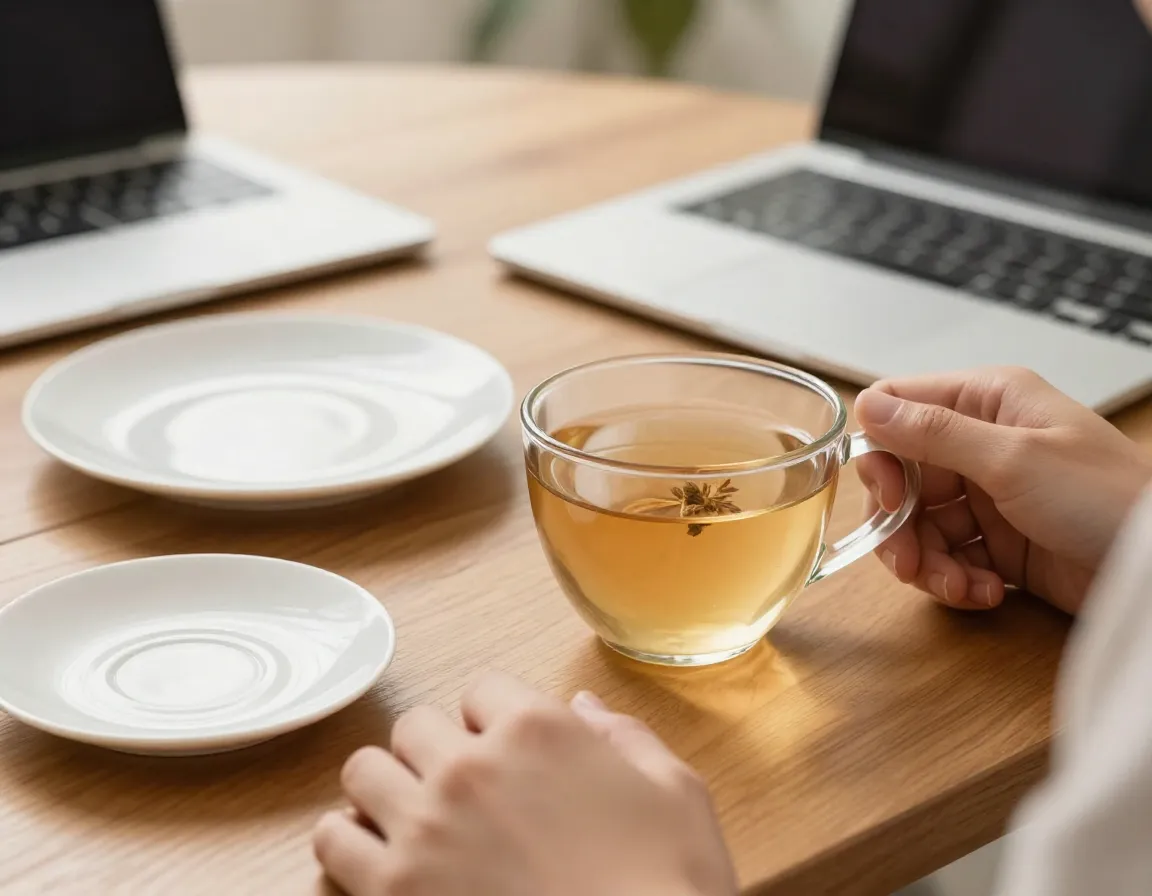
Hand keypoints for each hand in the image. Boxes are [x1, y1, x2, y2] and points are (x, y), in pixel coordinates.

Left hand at [313, 673, 736, 895]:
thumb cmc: (667, 886)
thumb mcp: (675, 792)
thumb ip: (624, 737)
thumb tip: (584, 708)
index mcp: (538, 728)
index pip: (482, 689)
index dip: (493, 721)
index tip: (504, 752)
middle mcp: (471, 765)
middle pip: (416, 725)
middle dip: (436, 751)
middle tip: (460, 789)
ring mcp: (426, 826)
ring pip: (364, 770)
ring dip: (387, 789)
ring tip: (414, 818)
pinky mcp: (394, 889)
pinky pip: (333, 840)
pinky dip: (348, 842)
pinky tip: (379, 858)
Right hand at [855, 367, 1151, 614]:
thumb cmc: (1109, 497)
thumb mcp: (1013, 460)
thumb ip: (933, 433)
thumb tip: (865, 406)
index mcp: (986, 401)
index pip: (897, 409)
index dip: (881, 454)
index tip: (891, 498)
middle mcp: (980, 443)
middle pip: (901, 478)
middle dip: (900, 525)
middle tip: (910, 563)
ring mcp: (989, 494)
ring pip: (919, 525)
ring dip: (927, 562)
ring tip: (957, 587)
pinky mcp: (999, 543)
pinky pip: (949, 557)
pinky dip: (955, 580)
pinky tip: (984, 593)